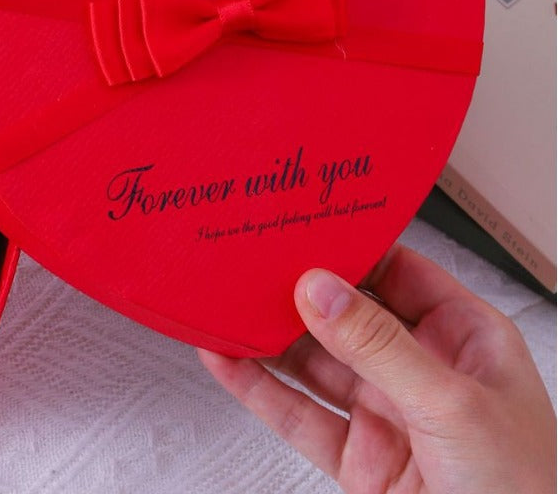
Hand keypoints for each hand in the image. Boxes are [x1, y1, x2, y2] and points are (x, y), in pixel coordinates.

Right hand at [199, 244, 555, 492]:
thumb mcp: (453, 406)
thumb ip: (379, 346)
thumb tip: (319, 289)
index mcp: (463, 337)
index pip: (395, 271)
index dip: (346, 248)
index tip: (298, 229)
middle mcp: (421, 368)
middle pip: (344, 315)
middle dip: (294, 292)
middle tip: (244, 265)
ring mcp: (386, 412)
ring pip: (313, 362)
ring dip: (267, 338)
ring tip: (223, 306)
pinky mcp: (358, 457)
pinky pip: (299, 415)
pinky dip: (258, 389)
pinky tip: (228, 362)